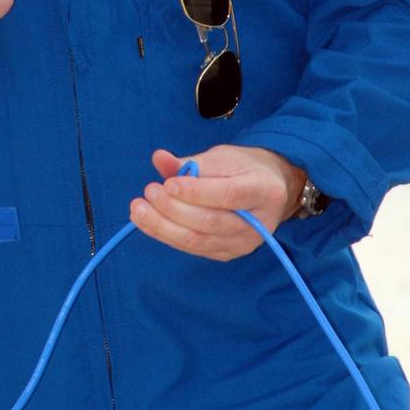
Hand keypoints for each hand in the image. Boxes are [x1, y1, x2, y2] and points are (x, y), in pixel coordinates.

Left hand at [129, 146, 306, 261]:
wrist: (272, 190)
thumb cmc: (245, 168)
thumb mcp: (224, 156)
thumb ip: (193, 162)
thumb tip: (159, 158)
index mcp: (263, 191)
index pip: (227, 196)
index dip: (195, 192)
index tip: (167, 183)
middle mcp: (258, 224)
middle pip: (210, 222)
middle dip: (173, 209)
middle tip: (149, 192)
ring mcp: (243, 244)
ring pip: (198, 241)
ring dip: (162, 226)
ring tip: (138, 210)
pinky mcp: (227, 253)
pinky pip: (193, 249)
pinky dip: (166, 236)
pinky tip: (146, 222)